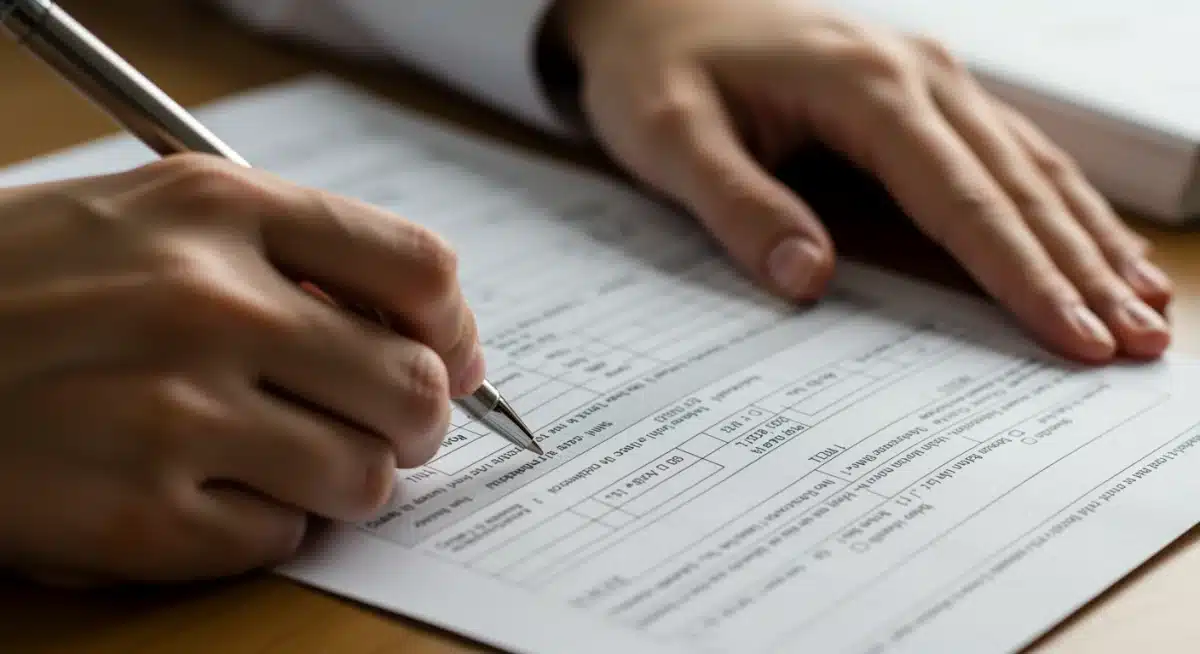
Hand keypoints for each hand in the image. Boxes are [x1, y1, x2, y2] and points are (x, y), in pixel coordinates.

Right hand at [0, 154, 483, 583]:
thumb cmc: (33, 282)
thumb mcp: (156, 216)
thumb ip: (297, 256)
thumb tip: (435, 333)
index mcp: (222, 209)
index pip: (419, 270)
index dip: (457, 326)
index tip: (455, 356)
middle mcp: (208, 303)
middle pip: (415, 385)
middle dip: (418, 419)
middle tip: (388, 426)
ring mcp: (172, 411)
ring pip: (364, 477)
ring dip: (348, 477)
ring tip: (293, 459)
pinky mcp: (138, 513)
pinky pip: (282, 537)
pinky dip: (267, 524)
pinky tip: (213, 492)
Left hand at [552, 0, 1172, 361]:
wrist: (657, 3)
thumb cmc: (657, 71)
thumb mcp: (669, 138)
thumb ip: (736, 205)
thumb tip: (809, 281)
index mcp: (862, 84)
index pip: (959, 196)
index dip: (1020, 274)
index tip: (1073, 338)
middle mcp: (917, 71)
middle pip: (1017, 184)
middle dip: (1083, 269)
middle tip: (1140, 344)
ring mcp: (929, 75)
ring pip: (1032, 164)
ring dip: (1091, 238)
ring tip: (1150, 304)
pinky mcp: (924, 90)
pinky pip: (1011, 150)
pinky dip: (1061, 203)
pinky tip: (1096, 241)